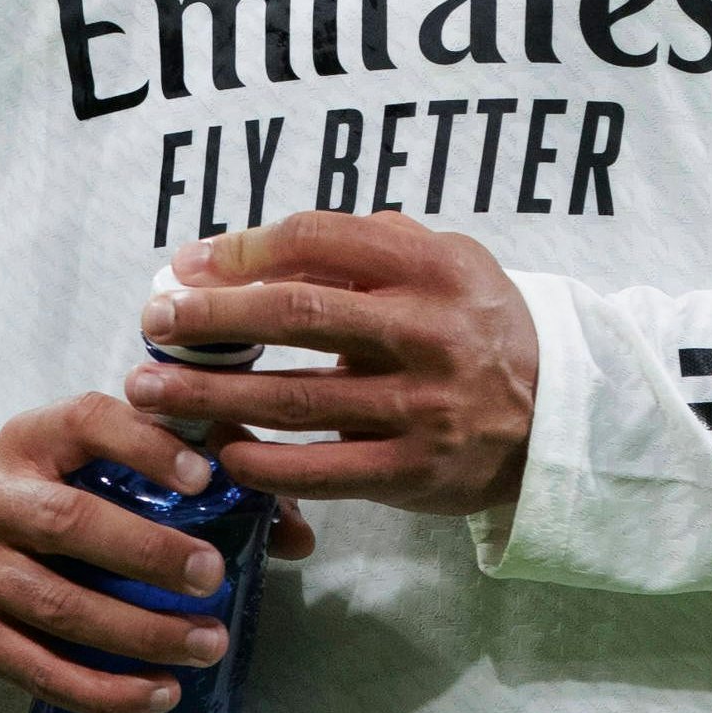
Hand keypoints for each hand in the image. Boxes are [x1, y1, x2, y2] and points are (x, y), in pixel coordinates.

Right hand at [0, 394, 310, 712]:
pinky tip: (159, 692)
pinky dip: (104, 691)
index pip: (89, 423)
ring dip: (140, 633)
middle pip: (69, 523)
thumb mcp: (101, 468)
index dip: (148, 445)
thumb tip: (294, 531)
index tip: (207, 477)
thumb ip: (196, 481)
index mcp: (33, 439)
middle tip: (214, 576)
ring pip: (60, 607)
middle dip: (148, 552)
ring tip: (207, 643)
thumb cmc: (57, 499)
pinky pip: (42, 671)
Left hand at [126, 211, 539, 517]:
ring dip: (213, 394)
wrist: (559, 416)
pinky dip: (264, 462)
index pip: (317, 241)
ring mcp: (420, 407)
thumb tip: (257, 246)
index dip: (243, 249)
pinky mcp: (413, 471)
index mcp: (430, 266)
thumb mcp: (448, 262)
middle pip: (296, 312)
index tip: (189, 264)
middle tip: (154, 321)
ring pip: (295, 397)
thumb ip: (370, 244)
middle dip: (212, 316)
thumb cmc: (481, 326)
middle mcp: (425, 331)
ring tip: (152, 390)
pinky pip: (321, 470)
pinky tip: (222, 451)